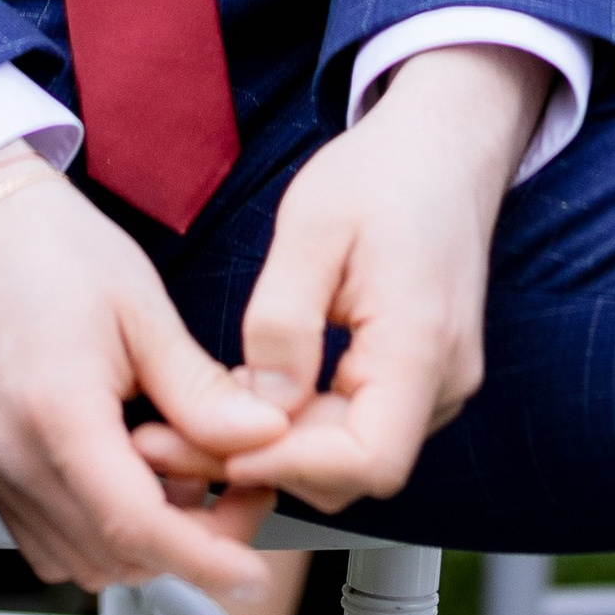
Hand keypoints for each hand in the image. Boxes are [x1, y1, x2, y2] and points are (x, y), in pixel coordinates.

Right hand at [0, 151, 293, 602]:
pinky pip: (49, 537)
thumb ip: (199, 387)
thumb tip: (261, 435)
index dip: (202, 558)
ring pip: (81, 558)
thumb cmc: (53, 247)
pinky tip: (132, 478)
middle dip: (186, 543)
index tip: (249, 571)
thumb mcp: (143, 308)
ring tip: (186, 478)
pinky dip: (100, 529)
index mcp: (57, 411)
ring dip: (143, 540)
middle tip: (237, 493)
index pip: (136, 524)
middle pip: (113, 552)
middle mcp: (15, 456)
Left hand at [144, 44, 547, 518]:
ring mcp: (436, 384)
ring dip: (280, 444)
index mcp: (422, 343)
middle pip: (353, 469)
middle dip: (264, 459)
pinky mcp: (419, 378)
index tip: (221, 444)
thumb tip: (262, 405)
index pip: (371, 459)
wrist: (443, 144)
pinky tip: (252, 391)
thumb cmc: (383, 172)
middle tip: (170, 440)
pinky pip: (358, 424)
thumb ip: (283, 318)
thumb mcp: (312, 225)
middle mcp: (442, 381)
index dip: (292, 465)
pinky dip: (303, 422)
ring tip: (197, 414)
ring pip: (352, 455)